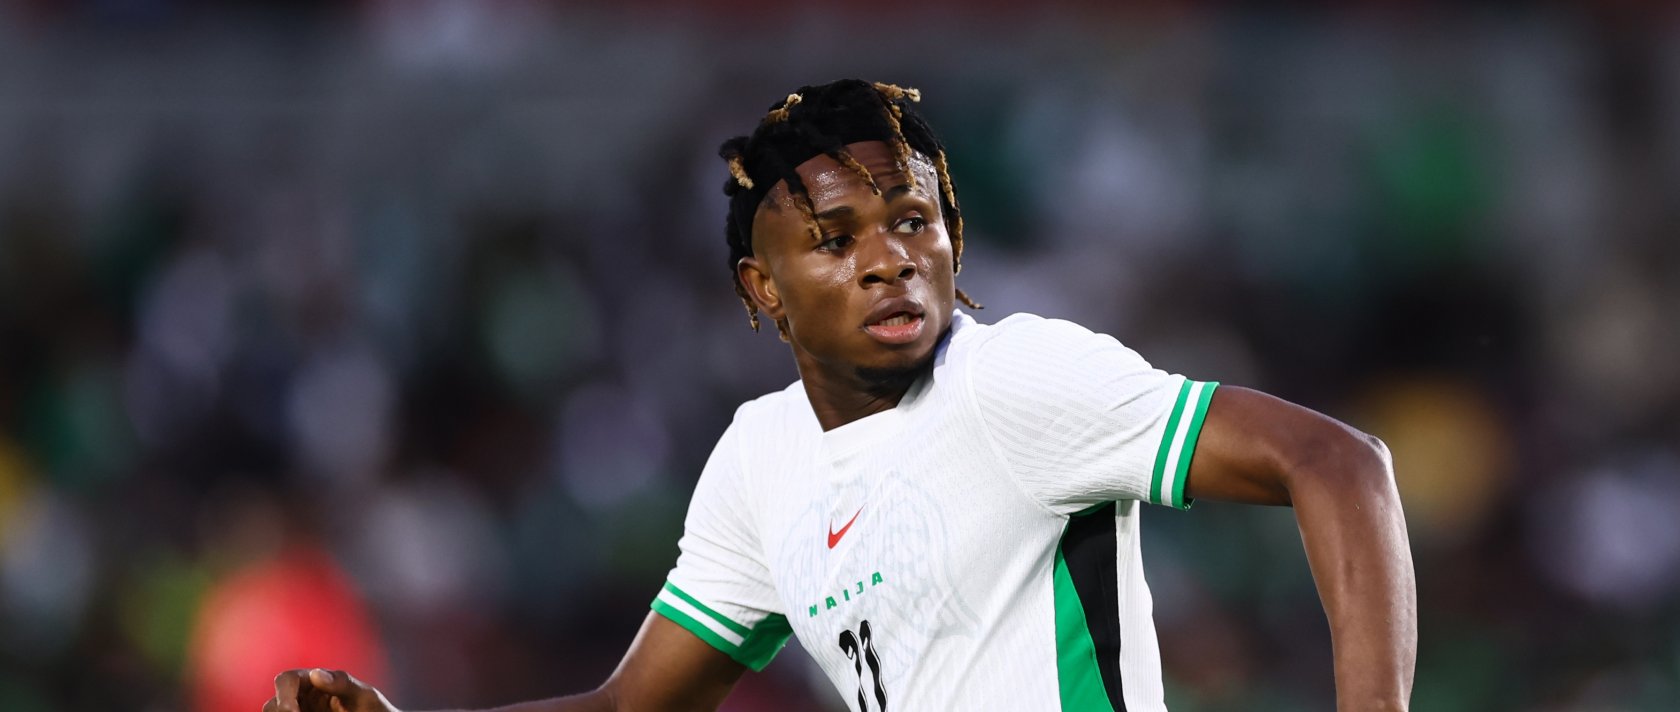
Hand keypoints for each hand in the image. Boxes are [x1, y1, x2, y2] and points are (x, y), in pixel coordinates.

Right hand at [263, 668, 398, 711]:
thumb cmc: (374, 708)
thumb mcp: (363, 695)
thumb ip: (342, 683)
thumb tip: (315, 673)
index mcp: (313, 681)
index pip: (286, 679)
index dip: (284, 694)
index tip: (294, 711)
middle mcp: (301, 698)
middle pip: (272, 704)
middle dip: (280, 711)